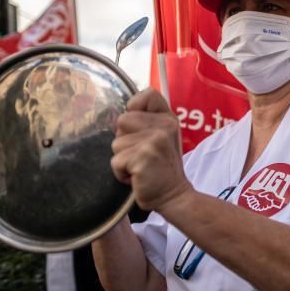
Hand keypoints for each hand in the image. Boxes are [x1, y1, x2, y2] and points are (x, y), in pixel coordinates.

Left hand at [111, 88, 191, 211]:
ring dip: (123, 159)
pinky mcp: (143, 157)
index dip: (136, 107)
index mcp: (168, 118)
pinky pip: (116, 161)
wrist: (174, 195)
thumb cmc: (162, 168)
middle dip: (125, 140)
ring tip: (140, 167)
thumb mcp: (163, 138)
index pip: (148, 95)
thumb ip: (148, 122)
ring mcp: (154, 140)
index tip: (139, 127)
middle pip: (122, 120)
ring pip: (116, 143)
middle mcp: (164, 126)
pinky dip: (121, 173)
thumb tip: (122, 114)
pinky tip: (137, 177)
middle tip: (141, 154)